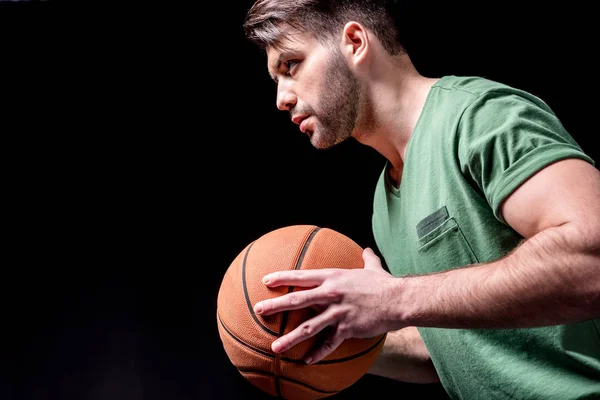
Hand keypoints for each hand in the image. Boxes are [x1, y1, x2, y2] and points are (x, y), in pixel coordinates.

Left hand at [253, 247, 401, 363]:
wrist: (399, 300)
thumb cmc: (385, 283)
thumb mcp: (373, 267)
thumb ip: (366, 258)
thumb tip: (366, 250)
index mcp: (333, 277)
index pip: (301, 276)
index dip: (281, 278)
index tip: (265, 281)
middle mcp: (331, 293)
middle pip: (297, 300)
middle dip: (275, 305)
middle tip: (258, 310)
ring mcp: (338, 312)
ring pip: (308, 326)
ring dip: (290, 338)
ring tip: (275, 347)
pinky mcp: (347, 328)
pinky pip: (328, 343)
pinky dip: (317, 353)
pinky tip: (306, 361)